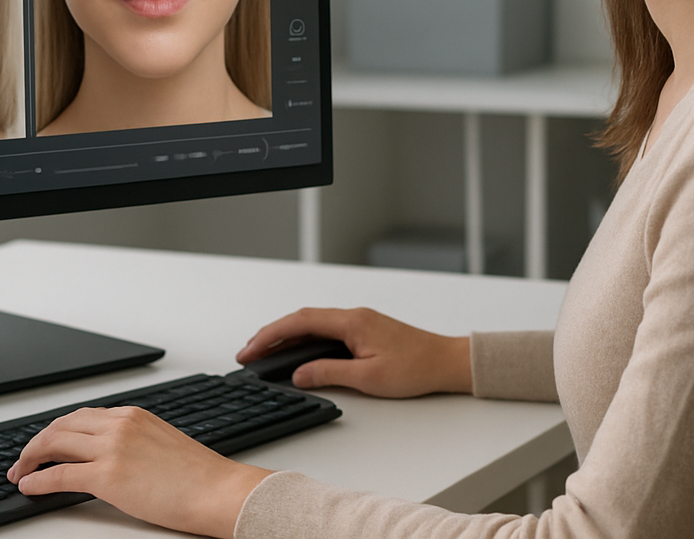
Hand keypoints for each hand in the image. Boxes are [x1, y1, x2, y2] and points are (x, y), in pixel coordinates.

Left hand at [7, 406, 272, 538]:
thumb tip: (108, 457)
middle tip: (24, 459)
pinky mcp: (108, 476)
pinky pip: (59, 475)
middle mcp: (120, 425)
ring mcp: (112, 448)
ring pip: (54, 444)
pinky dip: (38, 479)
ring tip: (20, 473)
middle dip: (37, 443)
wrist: (217, 490)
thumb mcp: (161, 443)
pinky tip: (29, 485)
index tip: (46, 444)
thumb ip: (133, 441)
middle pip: (61, 426)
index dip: (57, 431)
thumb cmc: (198, 476)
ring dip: (31, 458)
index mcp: (133, 415)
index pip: (82, 416)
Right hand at [236, 307, 471, 397]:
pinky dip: (304, 339)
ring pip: (312, 324)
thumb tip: (299, 374)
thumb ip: (329, 373)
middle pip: (301, 320)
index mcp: (351, 321)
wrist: (446, 362)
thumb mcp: (368, 378)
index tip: (251, 349)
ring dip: (286, 336)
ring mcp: (358, 322)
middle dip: (271, 335)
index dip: (270, 334)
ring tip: (264, 353)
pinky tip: (295, 352)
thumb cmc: (416, 367)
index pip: (300, 322)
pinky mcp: (363, 331)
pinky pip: (325, 330)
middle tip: (248, 353)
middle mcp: (352, 316)